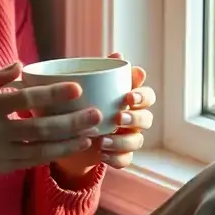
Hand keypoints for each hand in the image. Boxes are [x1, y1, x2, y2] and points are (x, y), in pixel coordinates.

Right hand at [0, 62, 102, 189]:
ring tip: (89, 135)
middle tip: (95, 114)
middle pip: (40, 128)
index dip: (52, 94)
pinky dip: (51, 155)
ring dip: (68, 143)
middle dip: (71, 122)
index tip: (76, 89)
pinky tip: (68, 148)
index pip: (24, 100)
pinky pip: (31, 162)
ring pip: (40, 150)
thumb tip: (20, 65)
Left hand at [52, 53, 155, 182]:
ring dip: (122, 141)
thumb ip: (104, 72)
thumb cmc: (82, 104)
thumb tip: (119, 55)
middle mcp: (133, 118)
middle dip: (135, 118)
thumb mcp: (87, 88)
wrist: (66, 135)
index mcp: (129, 99)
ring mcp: (128, 137)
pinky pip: (126, 159)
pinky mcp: (120, 155)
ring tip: (102, 141)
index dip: (142, 95)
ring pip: (138, 140)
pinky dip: (116, 158)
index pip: (146, 95)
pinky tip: (102, 155)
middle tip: (118, 118)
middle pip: (147, 118)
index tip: (127, 96)